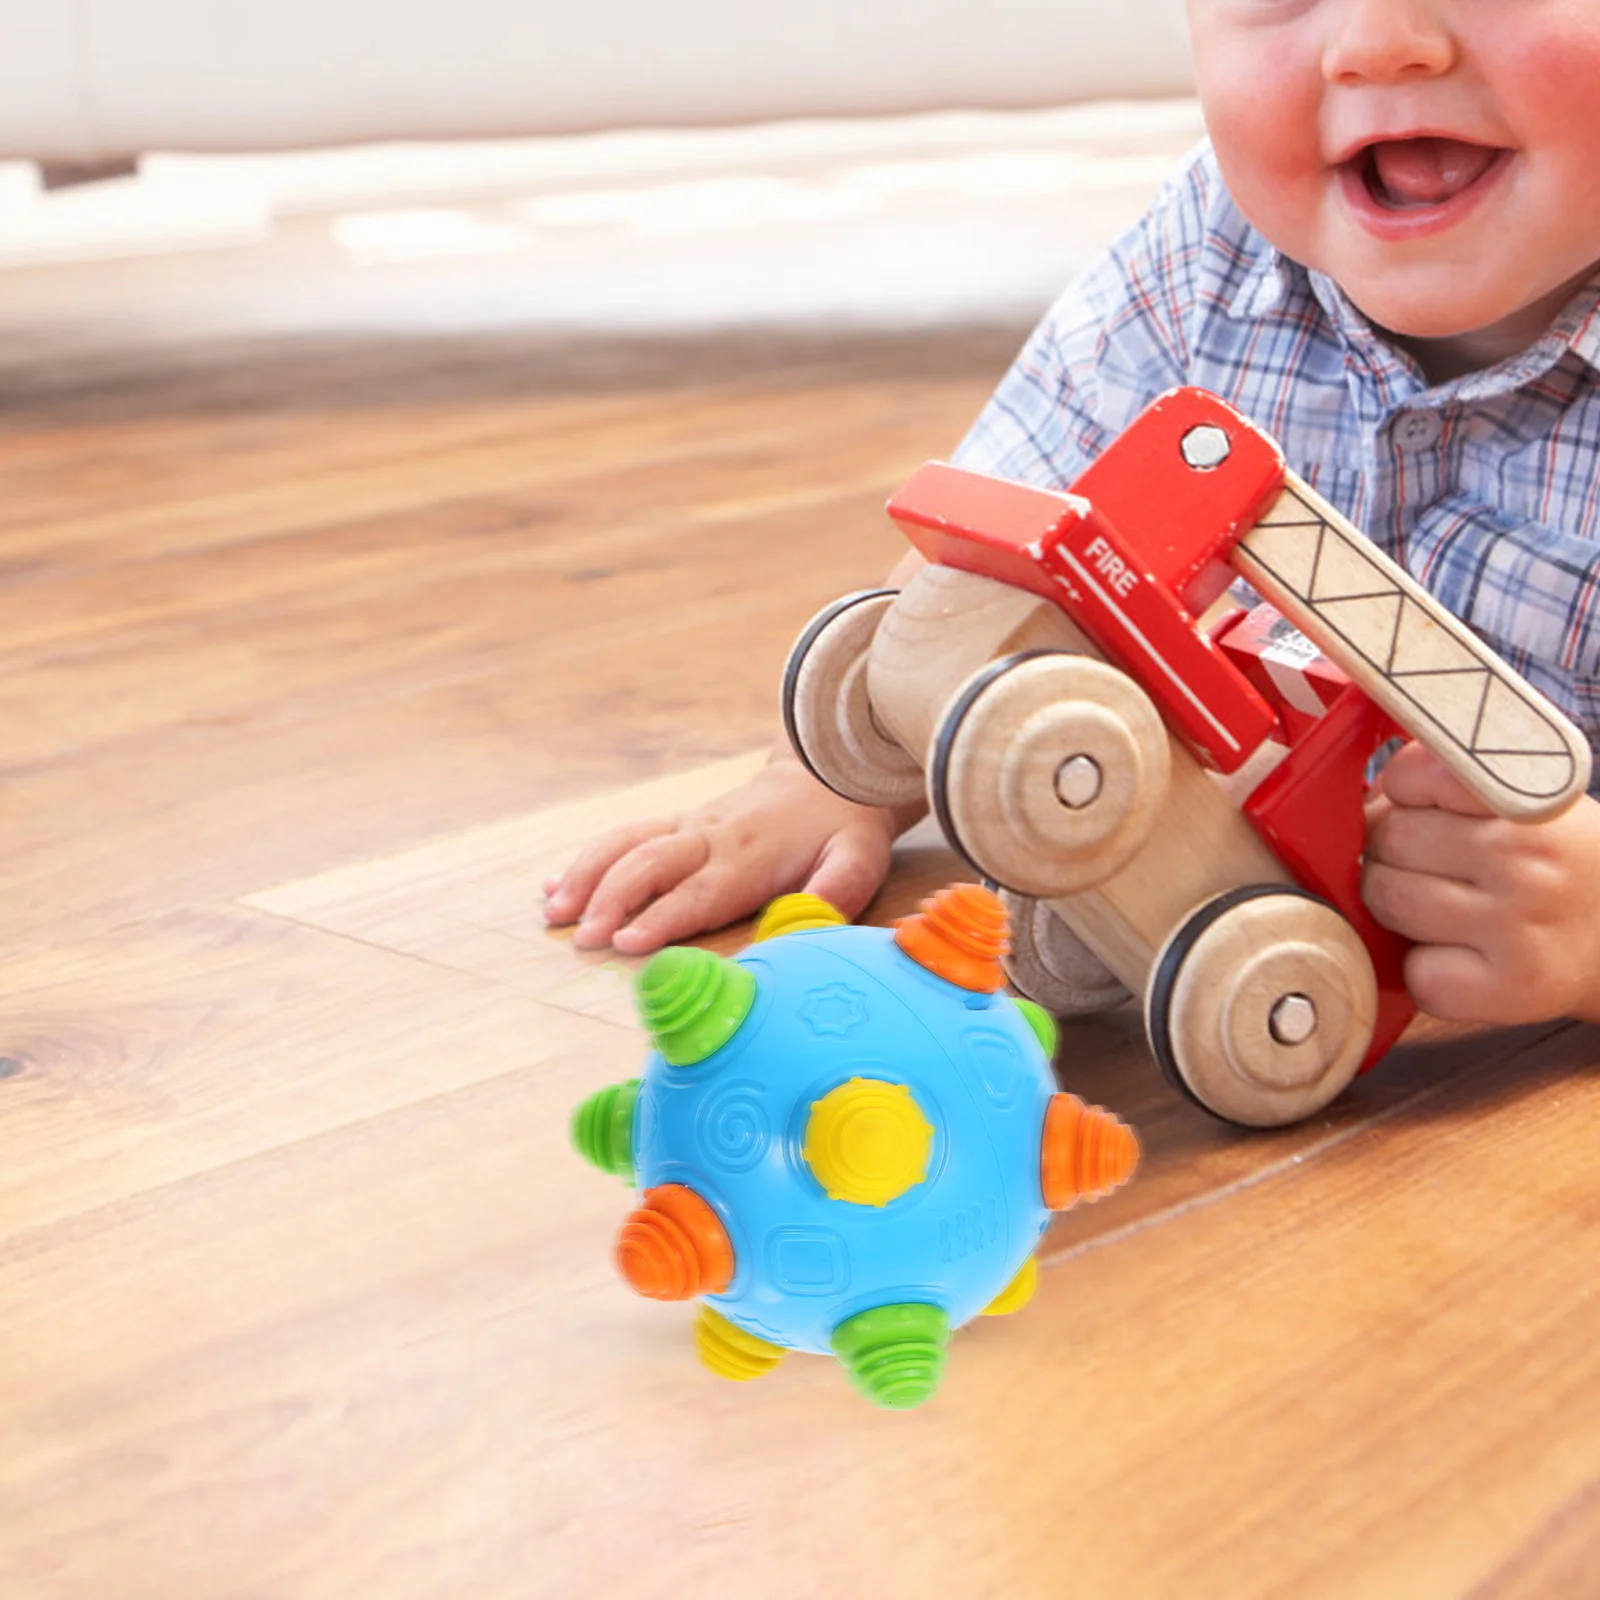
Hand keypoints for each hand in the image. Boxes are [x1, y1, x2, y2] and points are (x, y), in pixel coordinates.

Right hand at [543, 756, 917, 954]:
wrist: (832, 774)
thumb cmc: (843, 829)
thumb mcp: (857, 859)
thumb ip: (836, 890)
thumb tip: (811, 919)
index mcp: (749, 856)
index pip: (697, 892)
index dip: (660, 918)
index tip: (625, 943)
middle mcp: (710, 837)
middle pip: (649, 865)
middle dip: (610, 900)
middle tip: (579, 937)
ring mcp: (689, 826)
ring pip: (626, 845)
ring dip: (586, 877)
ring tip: (553, 912)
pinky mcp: (679, 822)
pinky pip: (626, 836)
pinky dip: (587, 859)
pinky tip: (554, 884)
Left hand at [1361, 741, 1599, 1023]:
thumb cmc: (1555, 865)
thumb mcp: (1518, 802)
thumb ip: (1443, 782)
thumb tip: (1357, 801)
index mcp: (1529, 800)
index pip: (1414, 773)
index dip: (1400, 791)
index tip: (1418, 805)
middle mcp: (1528, 860)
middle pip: (1387, 839)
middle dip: (1392, 851)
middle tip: (1434, 867)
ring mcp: (1520, 926)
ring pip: (1387, 901)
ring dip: (1397, 908)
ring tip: (1446, 909)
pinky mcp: (1512, 989)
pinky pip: (1415, 972)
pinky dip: (1425, 971)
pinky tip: (1463, 957)